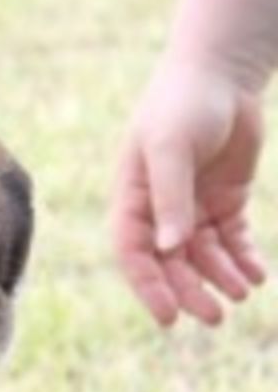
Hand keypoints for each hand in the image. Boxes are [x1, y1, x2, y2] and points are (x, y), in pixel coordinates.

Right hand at [111, 58, 267, 326]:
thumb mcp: (171, 146)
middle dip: (191, 291)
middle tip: (215, 317)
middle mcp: (160, 207)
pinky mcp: (226, 200)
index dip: (148, 286)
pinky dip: (244, 259)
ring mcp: (193, 205)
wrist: (222, 74)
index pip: (133, 251)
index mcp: (133, 196)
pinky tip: (258, 274)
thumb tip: (169, 247)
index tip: (169, 316)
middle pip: (171, 262)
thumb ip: (170, 196)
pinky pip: (233, 240)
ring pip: (204, 256)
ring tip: (243, 291)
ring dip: (221, 277)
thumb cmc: (183, 104)